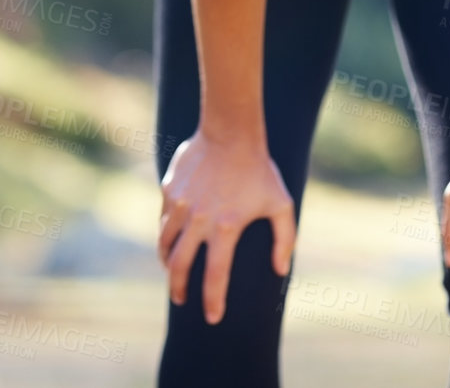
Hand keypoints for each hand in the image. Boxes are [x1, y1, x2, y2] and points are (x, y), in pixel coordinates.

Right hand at [158, 126, 296, 324]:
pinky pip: (164, 220)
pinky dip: (166, 236)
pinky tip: (172, 241)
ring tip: (172, 272)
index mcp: (226, 227)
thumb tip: (281, 270)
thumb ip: (285, 240)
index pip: (215, 275)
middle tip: (181, 300)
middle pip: (179, 265)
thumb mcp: (281, 204)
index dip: (212, 300)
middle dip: (178, 289)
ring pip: (165, 244)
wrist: (230, 132)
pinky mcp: (169, 190)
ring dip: (167, 263)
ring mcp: (180, 204)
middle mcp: (198, 219)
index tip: (212, 317)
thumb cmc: (260, 170)